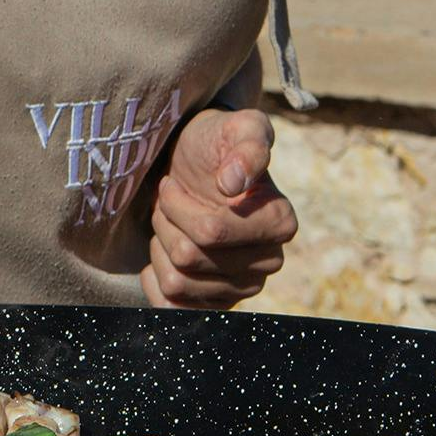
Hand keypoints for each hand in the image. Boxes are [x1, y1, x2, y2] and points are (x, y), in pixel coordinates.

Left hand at [143, 107, 297, 308]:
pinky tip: (161, 254)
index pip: (210, 231)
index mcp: (279, 223)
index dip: (176, 205)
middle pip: (190, 257)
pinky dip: (155, 280)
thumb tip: (234, 183)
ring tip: (170, 224)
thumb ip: (247, 144)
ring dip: (161, 247)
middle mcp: (269, 263)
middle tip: (169, 202)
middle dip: (166, 223)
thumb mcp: (234, 127)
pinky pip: (172, 308)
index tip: (173, 184)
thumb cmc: (212, 145)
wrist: (193, 167)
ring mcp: (243, 288)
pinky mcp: (217, 305)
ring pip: (176, 281)